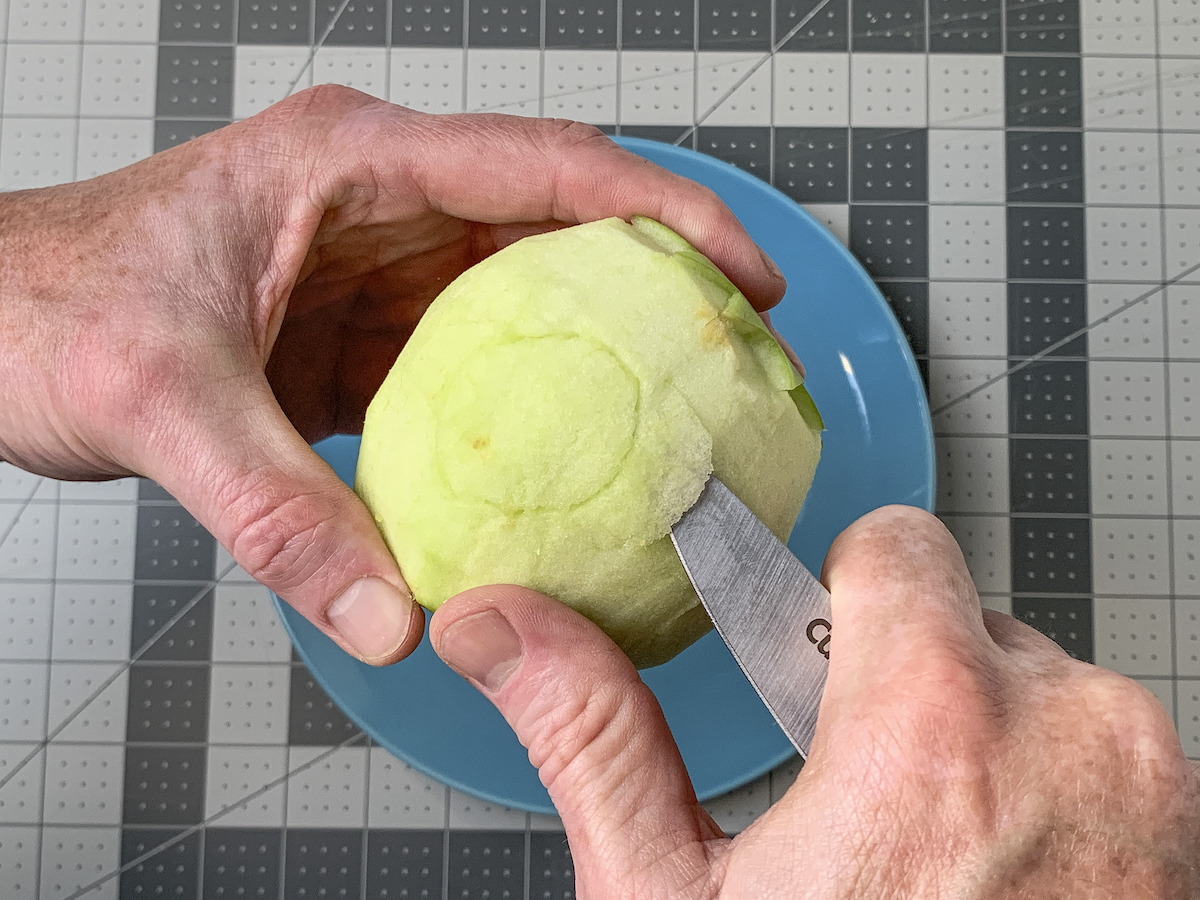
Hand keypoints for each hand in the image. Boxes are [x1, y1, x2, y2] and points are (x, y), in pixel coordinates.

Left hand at [0, 86, 784, 664]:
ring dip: (605, 343)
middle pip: (560, 224)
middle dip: (663, 276)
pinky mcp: (360, 330)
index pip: (545, 167)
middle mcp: (377, 204)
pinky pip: (474, 360)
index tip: (743, 272)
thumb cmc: (43, 303)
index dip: (664, 212)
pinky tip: (567, 456)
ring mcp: (374, 266)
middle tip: (743, 350)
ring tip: (683, 405)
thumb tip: (392, 611)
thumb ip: (281, 516)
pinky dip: (530, 403)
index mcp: (349, 166)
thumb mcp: (161, 403)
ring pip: (527, 293)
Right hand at [431, 506, 1199, 897]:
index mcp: (933, 730)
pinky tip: (997, 882)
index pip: (896, 543)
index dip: (833, 599)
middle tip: (864, 797)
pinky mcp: (1188, 836)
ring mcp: (1151, 790)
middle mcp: (1073, 739)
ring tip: (932, 856)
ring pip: (1034, 688)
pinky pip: (1100, 756)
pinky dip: (1049, 794)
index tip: (813, 660)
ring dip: (979, 742)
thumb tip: (508, 630)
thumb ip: (594, 734)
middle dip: (904, 681)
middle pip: (962, 620)